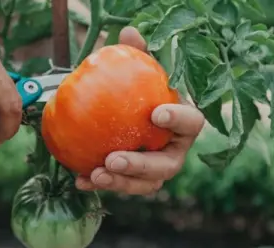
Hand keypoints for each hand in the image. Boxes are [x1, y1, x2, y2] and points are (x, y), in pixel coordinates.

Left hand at [75, 27, 204, 194]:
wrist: (130, 117)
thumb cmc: (140, 94)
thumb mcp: (139, 74)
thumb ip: (138, 56)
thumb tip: (129, 33)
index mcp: (182, 124)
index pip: (192, 123)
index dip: (179, 120)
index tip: (155, 113)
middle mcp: (173, 151)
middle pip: (168, 165)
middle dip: (142, 165)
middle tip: (114, 159)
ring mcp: (156, 170)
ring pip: (146, 184)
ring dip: (121, 183)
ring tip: (96, 174)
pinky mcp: (136, 180)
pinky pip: (122, 186)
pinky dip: (101, 184)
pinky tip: (81, 180)